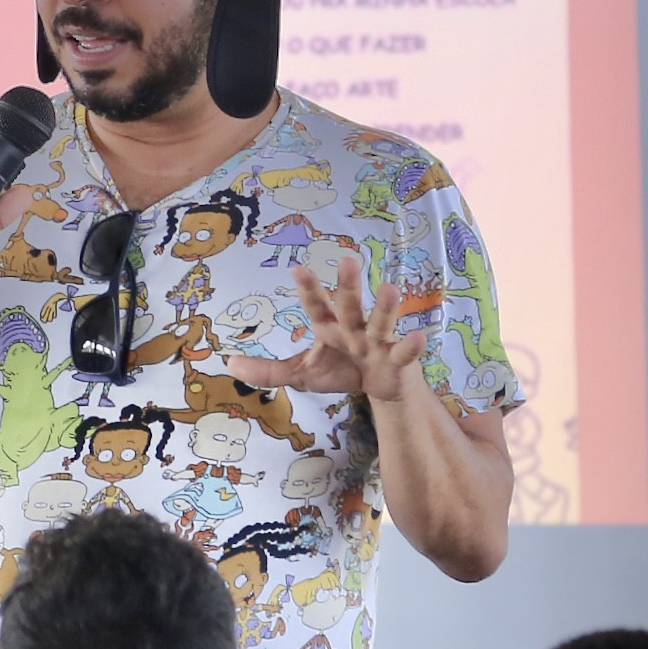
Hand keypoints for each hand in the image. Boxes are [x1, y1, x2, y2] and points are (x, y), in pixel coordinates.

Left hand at [225, 249, 440, 403]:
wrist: (383, 388)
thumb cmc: (341, 370)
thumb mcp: (302, 373)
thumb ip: (268, 370)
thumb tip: (229, 363)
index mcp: (330, 327)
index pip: (317, 307)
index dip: (310, 289)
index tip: (298, 267)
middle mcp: (355, 328)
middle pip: (351, 306)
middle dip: (349, 286)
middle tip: (349, 260)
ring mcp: (379, 342)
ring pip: (382, 323)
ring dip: (386, 308)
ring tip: (390, 289)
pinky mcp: (399, 360)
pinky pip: (405, 352)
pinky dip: (411, 346)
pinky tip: (418, 337)